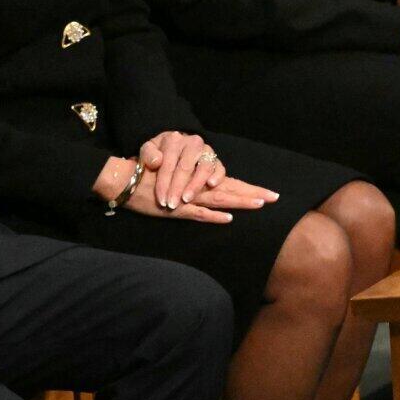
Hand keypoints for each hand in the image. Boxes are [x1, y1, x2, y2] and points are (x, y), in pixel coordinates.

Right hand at [127, 164, 272, 223]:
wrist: (125, 180)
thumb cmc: (150, 181)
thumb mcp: (175, 185)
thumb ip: (192, 191)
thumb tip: (216, 200)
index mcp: (197, 182)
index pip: (228, 184)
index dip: (249, 189)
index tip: (269, 194)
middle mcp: (195, 188)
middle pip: (229, 191)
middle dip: (252, 194)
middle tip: (275, 197)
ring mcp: (186, 199)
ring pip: (218, 199)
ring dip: (238, 202)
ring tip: (259, 204)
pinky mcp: (175, 209)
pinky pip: (196, 213)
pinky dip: (212, 216)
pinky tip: (227, 219)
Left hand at [138, 130, 223, 210]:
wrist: (172, 149)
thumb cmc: (158, 153)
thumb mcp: (148, 151)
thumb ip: (148, 154)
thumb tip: (157, 161)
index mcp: (174, 139)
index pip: (168, 163)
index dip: (163, 183)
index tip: (161, 200)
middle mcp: (192, 142)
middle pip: (185, 167)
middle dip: (177, 188)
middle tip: (172, 205)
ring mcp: (206, 150)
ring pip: (204, 167)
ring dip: (195, 186)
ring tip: (186, 199)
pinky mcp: (216, 159)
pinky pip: (220, 168)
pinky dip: (218, 176)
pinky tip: (211, 185)